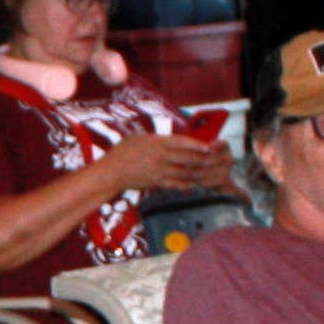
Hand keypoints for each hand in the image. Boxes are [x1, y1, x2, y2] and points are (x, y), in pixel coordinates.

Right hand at [103, 131, 228, 198]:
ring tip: (204, 171)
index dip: (196, 145)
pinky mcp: (156, 182)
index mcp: (156, 143)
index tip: (207, 146)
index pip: (181, 142)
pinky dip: (185, 185)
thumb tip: (170, 139)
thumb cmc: (122, 152)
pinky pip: (175, 184)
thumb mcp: (138, 138)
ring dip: (195, 172)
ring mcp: (159, 170)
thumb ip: (155, 139)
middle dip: (201, 159)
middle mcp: (160, 156)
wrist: (111, 172)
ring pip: (184, 172)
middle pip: (186, 158)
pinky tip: (190, 184)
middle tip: (211, 160)